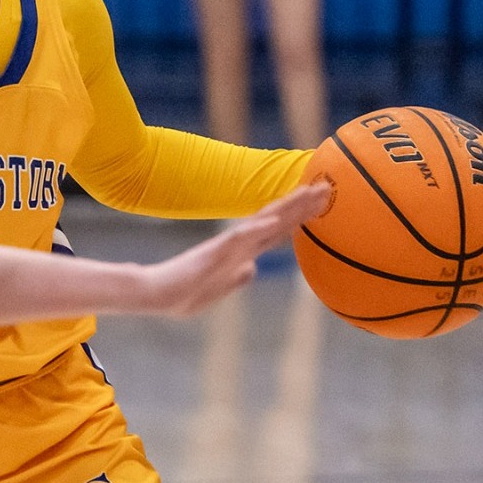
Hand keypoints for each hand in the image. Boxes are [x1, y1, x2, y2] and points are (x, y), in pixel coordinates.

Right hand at [138, 182, 330, 317]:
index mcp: (241, 254)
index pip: (276, 231)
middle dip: (302, 205)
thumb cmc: (181, 294)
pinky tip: (274, 221)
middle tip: (327, 187)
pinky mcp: (214, 253)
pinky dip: (258, 229)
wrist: (154, 293)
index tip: (320, 204)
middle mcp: (238, 245)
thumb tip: (253, 269)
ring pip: (264, 221)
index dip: (299, 217)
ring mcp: (227, 246)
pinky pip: (240, 239)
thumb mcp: (218, 289)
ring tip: (311, 193)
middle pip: (276, 219)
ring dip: (288, 207)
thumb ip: (236, 278)